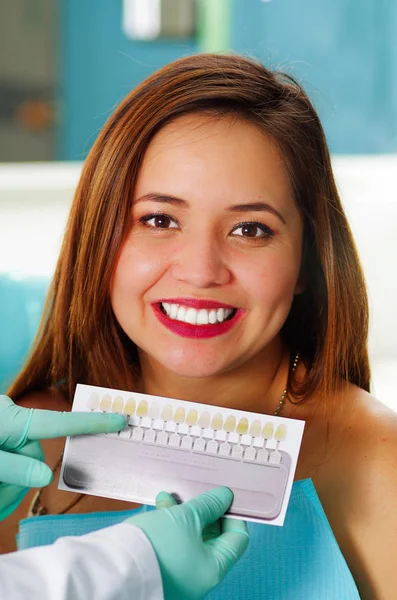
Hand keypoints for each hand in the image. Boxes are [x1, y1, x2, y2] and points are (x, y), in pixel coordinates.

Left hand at [0, 395, 124, 519]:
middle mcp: (14, 424)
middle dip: (19, 477)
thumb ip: (16, 468)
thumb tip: (47, 476)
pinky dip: (2, 486)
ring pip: (24, 469)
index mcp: (15, 419)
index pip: (60, 422)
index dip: (91, 423)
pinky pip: (12, 473)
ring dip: (6, 487)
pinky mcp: (2, 446)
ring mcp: (8, 435)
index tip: (119, 420)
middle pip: (35, 457)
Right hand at [127, 487, 248, 599]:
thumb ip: (209, 505)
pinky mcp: (161, 569)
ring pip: (190, 538)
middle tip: (196, 491)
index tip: (225, 496)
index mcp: (214, 569)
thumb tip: (225, 496)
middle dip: (203, 511)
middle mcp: (199, 577)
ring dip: (183, 514)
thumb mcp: (186, 517)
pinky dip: (169, 525)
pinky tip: (159, 508)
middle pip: (212, 538)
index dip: (233, 514)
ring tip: (169, 497)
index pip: (237, 539)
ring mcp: (180, 575)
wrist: (114, 569)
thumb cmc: (157, 545)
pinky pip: (173, 544)